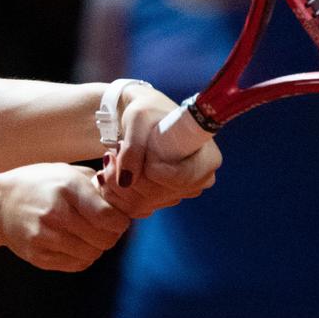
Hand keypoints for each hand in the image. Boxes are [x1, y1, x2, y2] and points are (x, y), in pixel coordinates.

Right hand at [0, 163, 130, 271]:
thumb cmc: (37, 184)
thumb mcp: (66, 172)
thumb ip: (97, 184)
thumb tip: (129, 198)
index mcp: (67, 189)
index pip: (110, 218)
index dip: (121, 221)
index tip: (117, 218)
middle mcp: (55, 214)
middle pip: (104, 239)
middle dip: (110, 235)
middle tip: (103, 227)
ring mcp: (45, 237)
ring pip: (92, 254)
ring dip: (96, 247)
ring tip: (87, 235)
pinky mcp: (38, 255)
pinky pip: (76, 264)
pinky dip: (82, 256)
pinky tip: (74, 244)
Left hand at [97, 85, 220, 217]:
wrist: (139, 119)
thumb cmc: (146, 111)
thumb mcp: (138, 119)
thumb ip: (133, 147)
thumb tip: (126, 181)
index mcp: (208, 157)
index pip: (184, 178)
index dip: (158, 172)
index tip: (143, 157)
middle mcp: (200, 178)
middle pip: (163, 194)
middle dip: (131, 177)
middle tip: (112, 155)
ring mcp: (181, 191)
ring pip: (146, 202)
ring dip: (119, 184)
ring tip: (110, 158)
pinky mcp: (163, 198)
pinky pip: (137, 206)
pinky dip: (118, 193)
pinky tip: (111, 171)